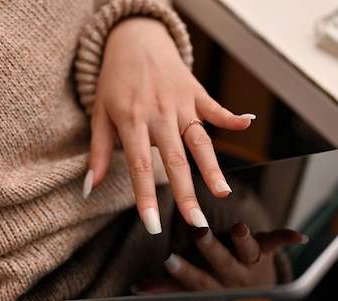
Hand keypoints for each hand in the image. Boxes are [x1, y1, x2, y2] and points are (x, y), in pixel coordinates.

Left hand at [85, 17, 254, 233]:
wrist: (134, 41)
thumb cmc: (115, 81)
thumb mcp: (100, 115)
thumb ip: (98, 152)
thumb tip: (90, 188)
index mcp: (131, 121)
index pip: (140, 167)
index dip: (147, 198)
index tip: (153, 224)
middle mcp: (158, 114)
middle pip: (175, 160)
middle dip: (186, 194)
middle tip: (197, 222)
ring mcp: (180, 103)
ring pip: (199, 140)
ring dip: (213, 168)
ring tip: (223, 192)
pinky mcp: (196, 93)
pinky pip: (215, 107)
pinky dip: (231, 116)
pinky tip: (247, 124)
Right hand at [163, 225, 305, 289]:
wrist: (255, 288)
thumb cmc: (214, 279)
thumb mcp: (192, 285)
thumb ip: (166, 287)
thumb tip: (136, 290)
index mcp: (212, 286)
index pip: (196, 281)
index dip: (184, 273)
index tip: (170, 260)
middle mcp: (233, 277)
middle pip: (221, 263)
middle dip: (211, 250)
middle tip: (200, 233)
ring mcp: (251, 265)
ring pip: (247, 252)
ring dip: (245, 242)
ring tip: (241, 229)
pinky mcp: (265, 252)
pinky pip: (275, 243)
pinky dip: (286, 239)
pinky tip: (299, 237)